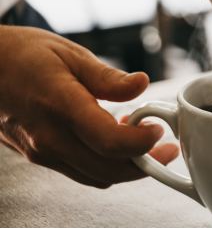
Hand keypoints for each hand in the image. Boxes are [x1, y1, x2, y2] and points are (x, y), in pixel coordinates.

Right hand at [0, 26, 177, 187]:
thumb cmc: (23, 55)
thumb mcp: (70, 54)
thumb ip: (108, 77)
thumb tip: (142, 84)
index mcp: (60, 105)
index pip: (108, 141)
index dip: (141, 143)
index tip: (158, 130)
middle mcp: (49, 137)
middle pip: (108, 169)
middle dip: (145, 165)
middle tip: (167, 149)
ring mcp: (42, 151)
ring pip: (96, 176)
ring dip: (127, 168)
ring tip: (146, 144)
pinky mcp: (39, 156)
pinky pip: (81, 171)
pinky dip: (106, 164)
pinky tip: (116, 142)